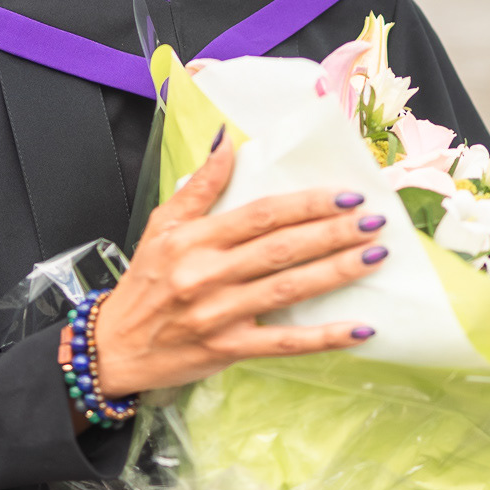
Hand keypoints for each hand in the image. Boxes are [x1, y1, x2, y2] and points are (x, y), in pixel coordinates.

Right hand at [95, 133, 384, 400]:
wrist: (114, 349)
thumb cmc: (143, 284)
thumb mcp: (161, 225)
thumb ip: (199, 185)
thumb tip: (227, 140)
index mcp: (194, 239)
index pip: (260, 215)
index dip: (306, 204)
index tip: (345, 196)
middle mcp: (207, 274)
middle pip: (281, 248)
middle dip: (332, 233)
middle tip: (374, 221)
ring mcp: (220, 314)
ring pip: (288, 290)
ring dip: (336, 272)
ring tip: (375, 257)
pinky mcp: (228, 349)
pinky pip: (284, 343)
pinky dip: (324, 337)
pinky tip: (359, 329)